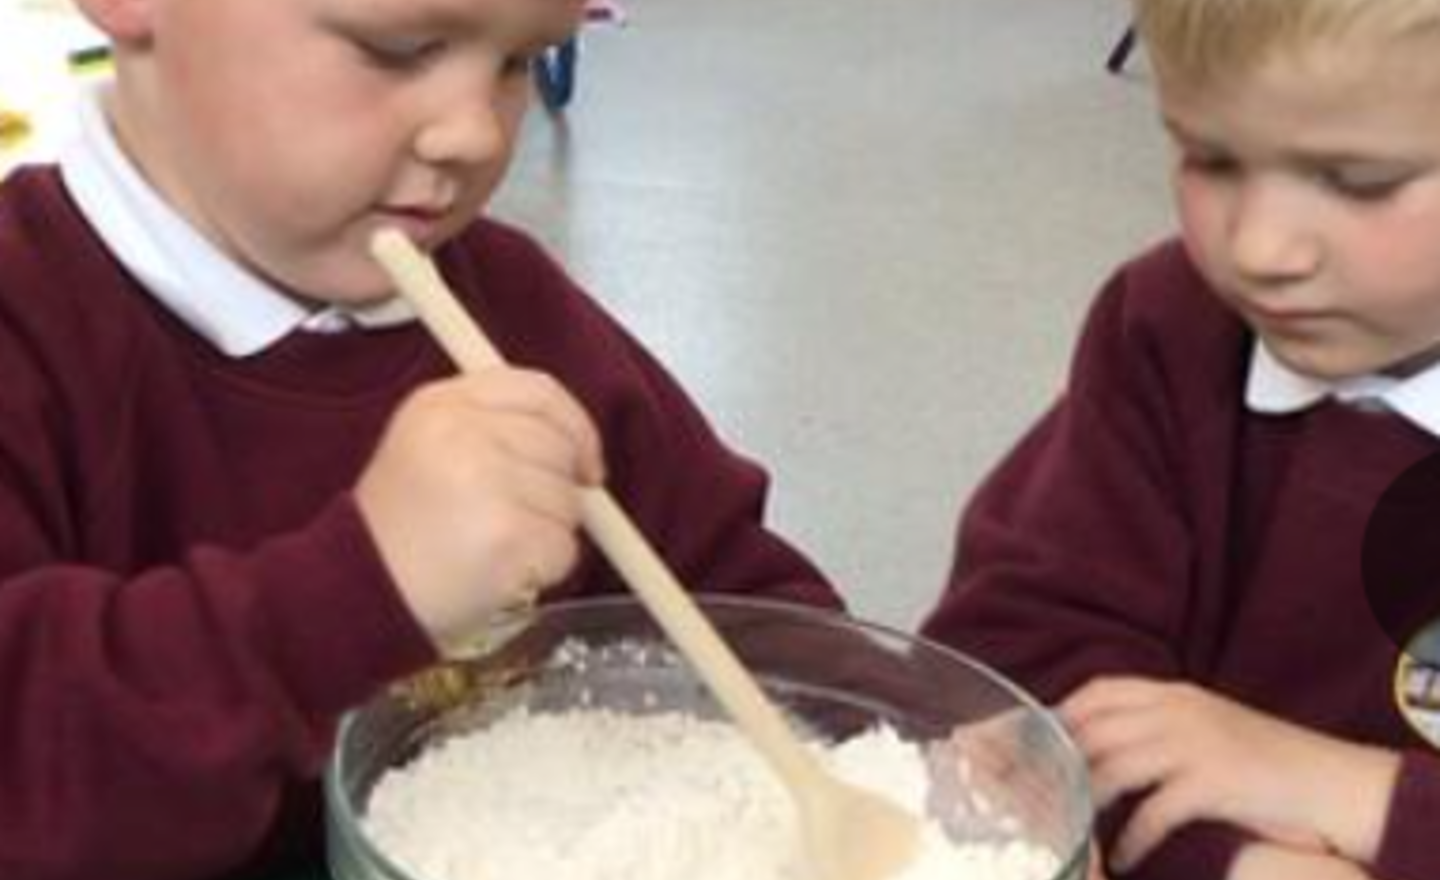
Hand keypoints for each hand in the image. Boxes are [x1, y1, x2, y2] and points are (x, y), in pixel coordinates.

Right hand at [356, 369, 603, 652]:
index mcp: (441, 403)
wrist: (361, 592)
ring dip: (547, 532)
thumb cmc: (402, 527)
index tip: (584, 461)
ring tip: (493, 545)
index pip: (539, 391)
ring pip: (569, 501)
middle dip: (556, 488)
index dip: (575, 426)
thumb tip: (581, 451)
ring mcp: (487, 483)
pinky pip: (564, 547)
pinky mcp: (508, 536)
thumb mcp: (428, 445)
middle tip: (512, 518)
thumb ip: (494, 426)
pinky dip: (544, 567)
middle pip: (560, 447)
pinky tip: (501, 571)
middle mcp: (463, 433)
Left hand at [1060, 677, 1399, 872]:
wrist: (1332, 782)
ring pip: (1113, 768)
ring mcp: (1194, 743)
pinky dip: (1131, 839)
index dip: (1062, 715)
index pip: (1099, 691)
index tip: (1038, 744)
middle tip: (1039, 796)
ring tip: (1073, 830)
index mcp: (1174, 693)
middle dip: (1059, 763)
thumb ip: (1160, 726)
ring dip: (1086, 804)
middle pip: (1094, 730)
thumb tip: (1102, 747)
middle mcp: (1178, 710)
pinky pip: (1152, 812)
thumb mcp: (1208, 726)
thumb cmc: (1267, 761)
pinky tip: (1122, 859)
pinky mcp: (1211, 783)